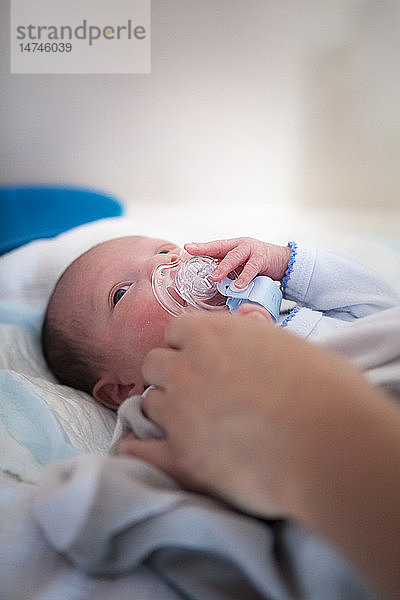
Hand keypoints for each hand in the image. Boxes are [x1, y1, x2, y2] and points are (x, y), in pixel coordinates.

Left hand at [117, 311, 362, 515]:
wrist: (331, 445)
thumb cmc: (326, 390)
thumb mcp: (289, 345)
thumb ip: (255, 336)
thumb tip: (249, 330)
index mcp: (212, 334)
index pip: (176, 330)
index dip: (188, 344)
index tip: (201, 358)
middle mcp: (186, 368)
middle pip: (154, 364)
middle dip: (170, 375)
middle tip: (194, 391)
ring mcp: (179, 413)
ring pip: (148, 404)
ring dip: (164, 410)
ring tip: (188, 424)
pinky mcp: (180, 458)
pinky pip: (137, 450)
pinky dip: (139, 450)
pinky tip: (144, 451)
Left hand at [184, 237, 290, 288]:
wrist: (283, 260)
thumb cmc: (259, 263)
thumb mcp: (242, 264)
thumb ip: (229, 270)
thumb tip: (212, 283)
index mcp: (233, 246)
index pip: (214, 246)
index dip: (200, 246)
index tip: (187, 247)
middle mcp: (240, 245)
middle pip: (220, 247)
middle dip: (205, 250)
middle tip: (192, 254)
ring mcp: (251, 250)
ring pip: (234, 257)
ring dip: (224, 267)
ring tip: (215, 277)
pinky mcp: (262, 258)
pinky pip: (252, 268)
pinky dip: (244, 278)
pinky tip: (238, 286)